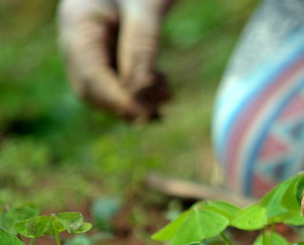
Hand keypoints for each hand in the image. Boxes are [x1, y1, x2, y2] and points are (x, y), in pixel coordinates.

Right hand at [57, 0, 173, 120]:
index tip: (144, 117)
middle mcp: (79, 38)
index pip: (91, 77)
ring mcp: (94, 43)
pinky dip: (141, 88)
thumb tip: (140, 90)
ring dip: (136, 99)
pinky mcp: (112, 46)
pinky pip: (121, 78)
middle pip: (93, 89)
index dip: (117, 101)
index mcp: (77, 24)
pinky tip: (165, 87)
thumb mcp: (146, 6)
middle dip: (124, 105)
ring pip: (108, 88)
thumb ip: (142, 45)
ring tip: (168, 94)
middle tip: (157, 115)